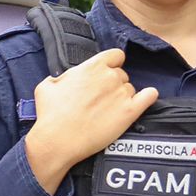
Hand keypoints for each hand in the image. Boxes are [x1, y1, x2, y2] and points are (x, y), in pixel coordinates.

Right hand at [25, 48, 159, 191]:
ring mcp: (122, 94)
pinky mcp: (130, 112)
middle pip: (122, 74)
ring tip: (108, 110)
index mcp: (92, 67)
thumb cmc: (50, 115)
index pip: (115, 55)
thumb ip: (62, 77)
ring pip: (130, 89)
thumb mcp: (46, 86)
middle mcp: (110, 77)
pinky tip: (147, 97)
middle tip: (101, 99)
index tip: (105, 73)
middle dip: (113, 84)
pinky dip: (149, 96)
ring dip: (122, 96)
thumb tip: (66, 78)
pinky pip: (149, 97)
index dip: (111, 64)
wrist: (58, 141)